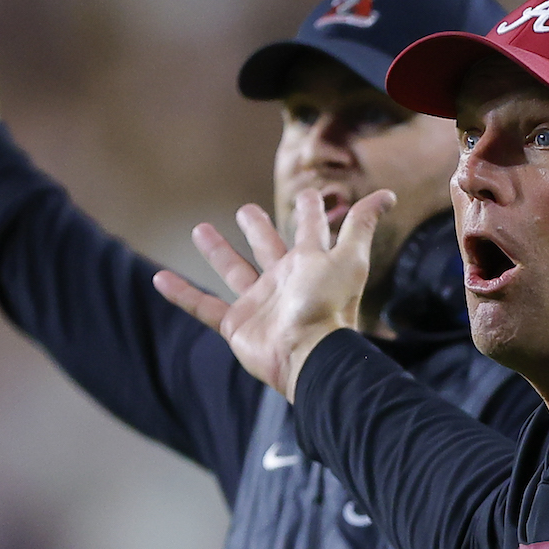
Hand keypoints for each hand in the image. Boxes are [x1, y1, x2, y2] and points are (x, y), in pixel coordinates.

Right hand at [154, 187, 395, 401]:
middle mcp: (284, 282)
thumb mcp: (350, 258)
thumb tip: (388, 195)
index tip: (309, 195)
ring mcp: (259, 304)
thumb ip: (362, 225)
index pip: (311, 231)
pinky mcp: (237, 325)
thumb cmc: (329, 306)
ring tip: (199, 229)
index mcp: (309, 264)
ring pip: (234, 271)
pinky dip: (182, 295)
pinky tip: (159, 279)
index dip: (312, 213)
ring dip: (217, 251)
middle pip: (269, 248)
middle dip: (259, 229)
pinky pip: (205, 307)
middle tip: (247, 210)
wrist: (309, 353)